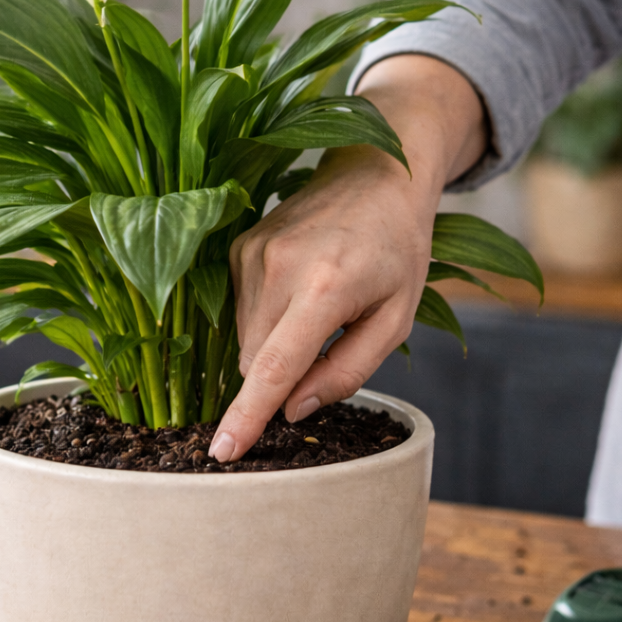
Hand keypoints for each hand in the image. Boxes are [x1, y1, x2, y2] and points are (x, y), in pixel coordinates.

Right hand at [208, 54, 486, 462]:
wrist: (378, 170)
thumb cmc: (399, 248)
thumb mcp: (396, 318)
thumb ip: (347, 371)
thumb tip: (295, 410)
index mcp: (324, 288)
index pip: (272, 368)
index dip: (247, 416)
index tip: (222, 452)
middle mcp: (277, 268)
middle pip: (255, 361)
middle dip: (281, 378)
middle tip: (327, 348)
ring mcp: (250, 253)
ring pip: (245, 339)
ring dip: (275, 346)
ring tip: (320, 307)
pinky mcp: (238, 246)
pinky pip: (240, 310)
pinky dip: (266, 319)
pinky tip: (299, 290)